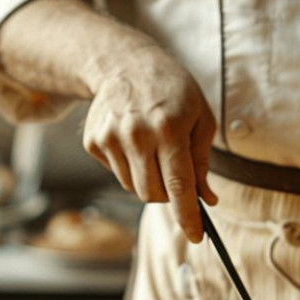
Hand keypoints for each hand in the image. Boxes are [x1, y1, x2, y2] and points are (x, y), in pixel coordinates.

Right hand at [82, 46, 217, 240]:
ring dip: (148, 179)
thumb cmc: (172, 90)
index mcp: (170, 128)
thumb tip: (206, 200)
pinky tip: (132, 139)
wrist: (124, 62)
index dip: (188, 215)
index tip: (196, 236)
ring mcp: (111, 138)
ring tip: (152, 147)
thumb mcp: (200, 117)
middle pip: (153, 194)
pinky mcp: (93, 141)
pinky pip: (116, 173)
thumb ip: (202, 161)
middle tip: (174, 175)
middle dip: (168, 195)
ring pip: (133, 188)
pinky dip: (128, 166)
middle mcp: (137, 134)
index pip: (179, 185)